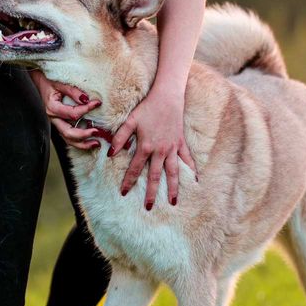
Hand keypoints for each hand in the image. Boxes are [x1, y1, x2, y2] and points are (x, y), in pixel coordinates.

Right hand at [29, 70, 102, 150]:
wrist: (38, 83)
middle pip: (68, 133)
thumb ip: (72, 91)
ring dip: (82, 144)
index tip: (97, 103)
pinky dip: (78, 141)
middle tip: (97, 132)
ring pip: (68, 139)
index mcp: (52, 108)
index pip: (72, 113)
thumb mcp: (60, 83)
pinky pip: (68, 137)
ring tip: (96, 143)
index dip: (87, 109)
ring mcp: (55, 123)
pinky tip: (89, 141)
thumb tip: (86, 100)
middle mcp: (53, 118)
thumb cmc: (48, 81)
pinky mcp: (59, 124)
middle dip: (84, 135)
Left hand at [109, 86, 196, 208]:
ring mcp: (172, 148)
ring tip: (173, 202)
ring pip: (173, 172)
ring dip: (173, 188)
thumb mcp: (130, 121)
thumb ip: (120, 138)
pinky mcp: (181, 143)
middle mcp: (160, 151)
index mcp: (145, 146)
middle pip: (155, 176)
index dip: (128, 181)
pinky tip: (195, 181)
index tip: (124, 193)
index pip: (135, 169)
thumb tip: (110, 154)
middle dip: (151, 193)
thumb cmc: (147, 108)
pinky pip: (187, 160)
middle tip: (148, 207)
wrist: (167, 98)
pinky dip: (191, 170)